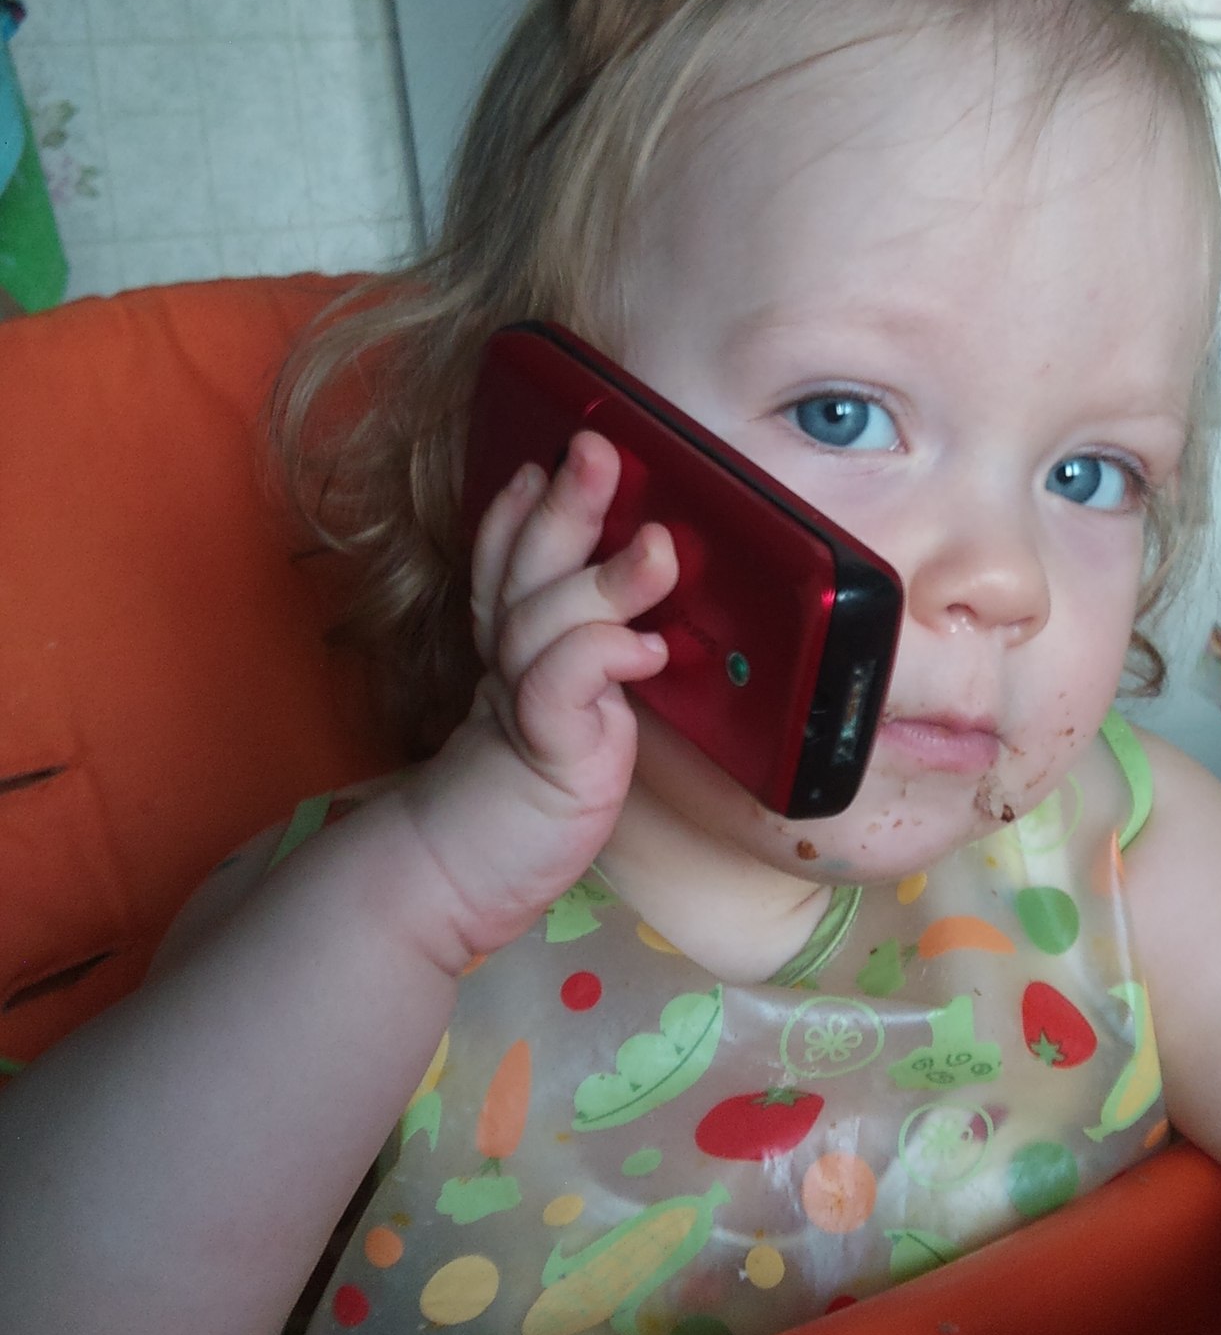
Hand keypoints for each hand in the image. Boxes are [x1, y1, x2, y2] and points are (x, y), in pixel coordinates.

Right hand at [397, 431, 676, 964]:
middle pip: (527, 571)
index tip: (543, 461)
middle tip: (597, 447)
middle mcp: (504, 666)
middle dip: (565, 506)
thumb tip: (637, 625)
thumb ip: (577, 673)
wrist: (445, 888)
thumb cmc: (509, 815)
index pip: (506, 567)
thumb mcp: (552, 728)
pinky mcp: (541, 752)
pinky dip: (601, 656)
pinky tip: (645, 647)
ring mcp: (521, 706)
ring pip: (551, 620)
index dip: (520, 513)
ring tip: (660, 546)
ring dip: (608, 578)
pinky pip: (563, 686)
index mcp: (504, 656)